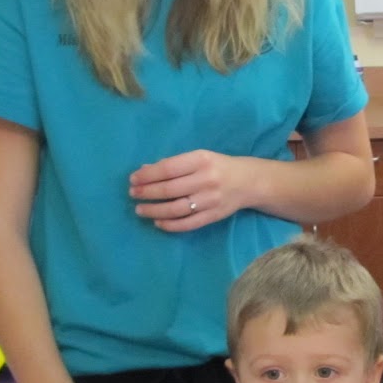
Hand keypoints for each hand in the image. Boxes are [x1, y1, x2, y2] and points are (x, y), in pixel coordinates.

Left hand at [130, 148, 251, 231]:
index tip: (133, 179)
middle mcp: (206, 179)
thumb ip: (173, 164)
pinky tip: (158, 222)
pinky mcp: (214, 216)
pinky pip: (188, 224)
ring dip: (154, 210)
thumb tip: (144, 171)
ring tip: (140, 209)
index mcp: (201, 160)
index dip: (148, 175)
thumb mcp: (198, 158)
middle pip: (170, 189)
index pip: (168, 168)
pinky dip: (170, 225)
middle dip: (147, 192)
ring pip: (176, 209)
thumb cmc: (218, 167)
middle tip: (133, 194)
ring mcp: (211, 200)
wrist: (249, 182)